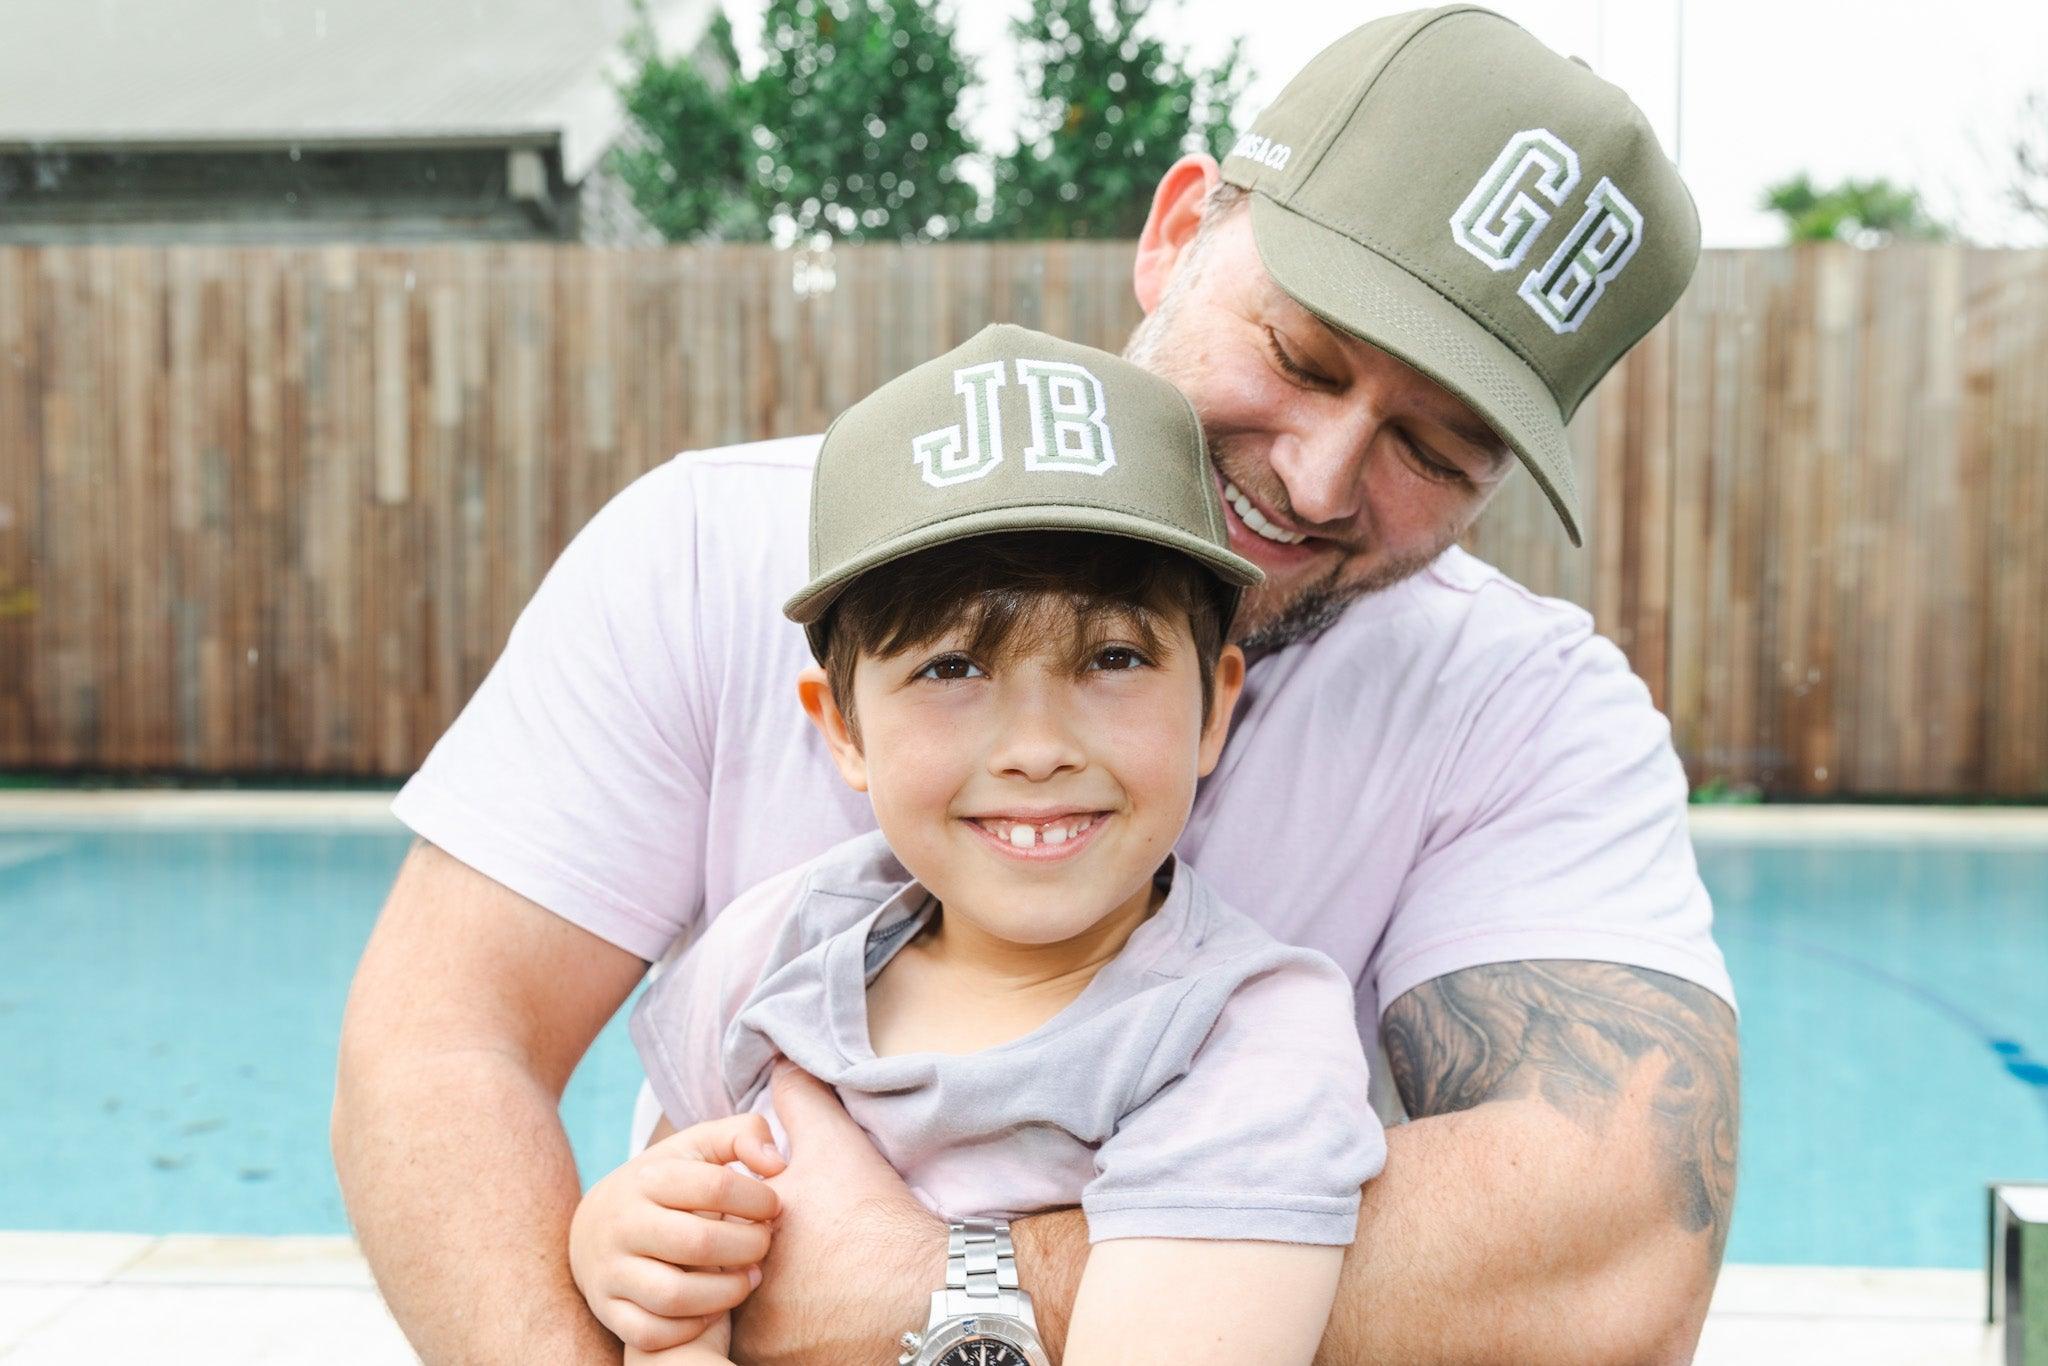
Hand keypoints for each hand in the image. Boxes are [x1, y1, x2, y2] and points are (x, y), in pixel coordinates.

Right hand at [570, 1112, 785, 1353]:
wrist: (594, 1225)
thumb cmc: (667, 1183)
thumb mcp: (698, 1147)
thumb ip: (743, 1134)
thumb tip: (777, 1164)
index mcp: (650, 1177)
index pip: (716, 1186)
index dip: (758, 1200)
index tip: (773, 1208)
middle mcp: (624, 1223)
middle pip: (699, 1243)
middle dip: (749, 1247)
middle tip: (765, 1245)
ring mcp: (611, 1269)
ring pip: (674, 1296)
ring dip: (726, 1293)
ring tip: (749, 1279)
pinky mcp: (607, 1309)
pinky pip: (651, 1332)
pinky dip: (689, 1327)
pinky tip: (714, 1309)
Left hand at [729, 1063, 947, 1364]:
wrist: (929, 1296)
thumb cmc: (875, 1217)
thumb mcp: (835, 1144)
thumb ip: (798, 1100)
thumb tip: (779, 1063)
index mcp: (738, 1240)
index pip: (718, 1225)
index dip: (749, 1214)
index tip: (790, 1215)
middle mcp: (738, 1300)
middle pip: (731, 1274)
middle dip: (757, 1260)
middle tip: (804, 1252)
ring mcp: (759, 1344)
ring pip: (751, 1316)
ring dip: (774, 1300)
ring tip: (817, 1281)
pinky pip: (776, 1350)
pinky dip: (795, 1334)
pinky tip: (827, 1310)